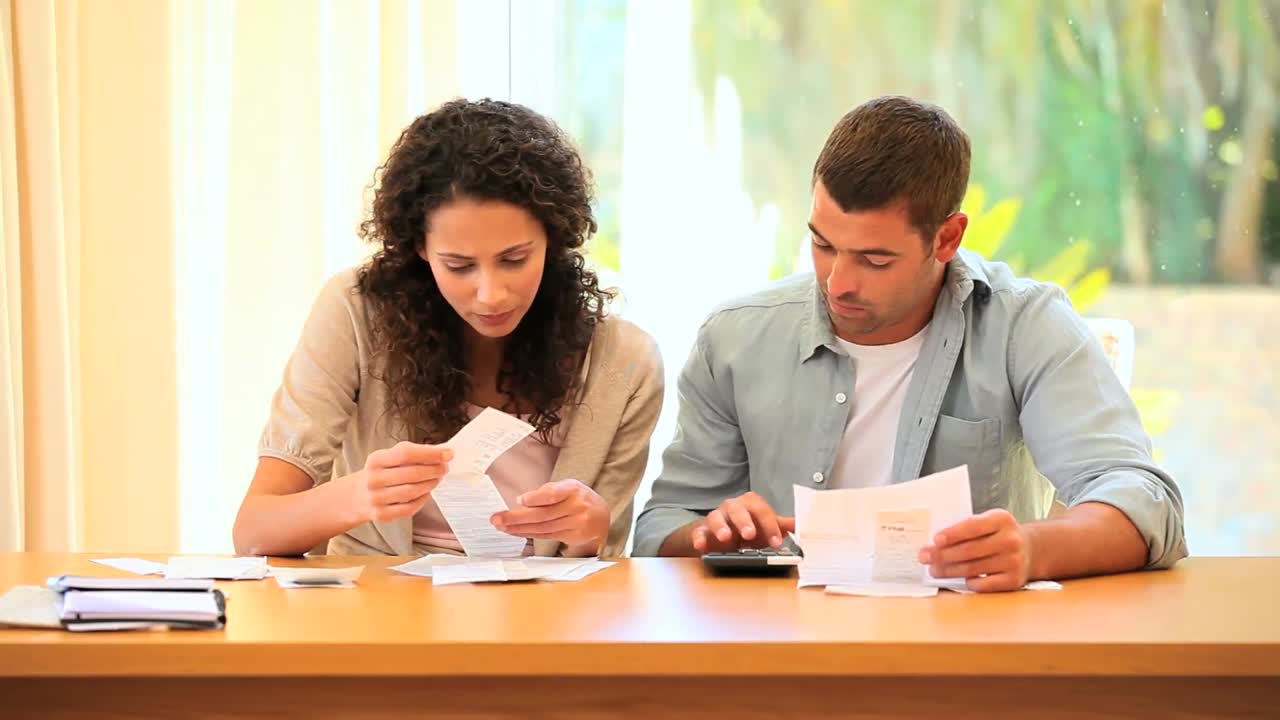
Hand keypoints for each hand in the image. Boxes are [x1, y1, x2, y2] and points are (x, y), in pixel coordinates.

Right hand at [347, 441, 451, 523]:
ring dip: (430, 484)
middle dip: (434, 470)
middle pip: (411, 474)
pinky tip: (427, 493)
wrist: (357, 496)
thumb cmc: (382, 472)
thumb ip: (415, 452)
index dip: (430, 454)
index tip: (448, 454)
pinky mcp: (382, 514)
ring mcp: (376, 499)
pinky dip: (422, 499)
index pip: (406, 453)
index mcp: (376, 460)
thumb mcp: (390, 457)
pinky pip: (409, 508)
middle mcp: (373, 479)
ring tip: (437, 478)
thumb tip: (444, 451)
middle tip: (444, 468)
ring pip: (412, 492)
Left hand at [491, 479, 609, 551]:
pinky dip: (529, 534)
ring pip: (542, 528)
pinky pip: (547, 536)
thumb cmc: (578, 498)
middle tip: (496, 518)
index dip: (536, 498)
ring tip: (501, 526)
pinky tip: (516, 532)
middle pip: (543, 515)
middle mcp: (576, 507)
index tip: (519, 500)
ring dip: (518, 528)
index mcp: (572, 489)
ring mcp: (576, 524)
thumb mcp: (567, 486)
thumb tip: (522, 502)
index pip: (553, 494)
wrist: (601, 516)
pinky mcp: (574, 536)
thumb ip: (547, 492)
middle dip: (516, 518)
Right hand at [691, 492, 794, 552]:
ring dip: (721, 527)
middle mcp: (732, 508)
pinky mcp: (702, 530)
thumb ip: (780, 525)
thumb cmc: (746, 528)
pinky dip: (699, 538)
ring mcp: (716, 518)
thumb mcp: (764, 527)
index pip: (761, 510)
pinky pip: (699, 531)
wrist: (719, 534)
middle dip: (744, 521)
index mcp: (750, 505)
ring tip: (726, 537)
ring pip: (716, 517)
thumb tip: (802, 524)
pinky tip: (701, 546)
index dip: (770, 525)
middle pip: (738, 509)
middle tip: (750, 535)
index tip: (776, 542)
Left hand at [919, 509, 1032, 591]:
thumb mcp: (989, 522)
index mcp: (1002, 519)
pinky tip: (960, 579)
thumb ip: (967, 528)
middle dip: (942, 555)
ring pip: (972, 568)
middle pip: (969, 550)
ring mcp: (1014, 561)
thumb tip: (935, 543)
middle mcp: (1010, 540)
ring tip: (934, 570)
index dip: (952, 534)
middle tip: (924, 557)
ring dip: (949, 570)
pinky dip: (968, 582)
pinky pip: (983, 584)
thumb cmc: (999, 535)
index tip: (935, 540)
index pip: (972, 526)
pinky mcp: (1013, 580)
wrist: (1030, 550)